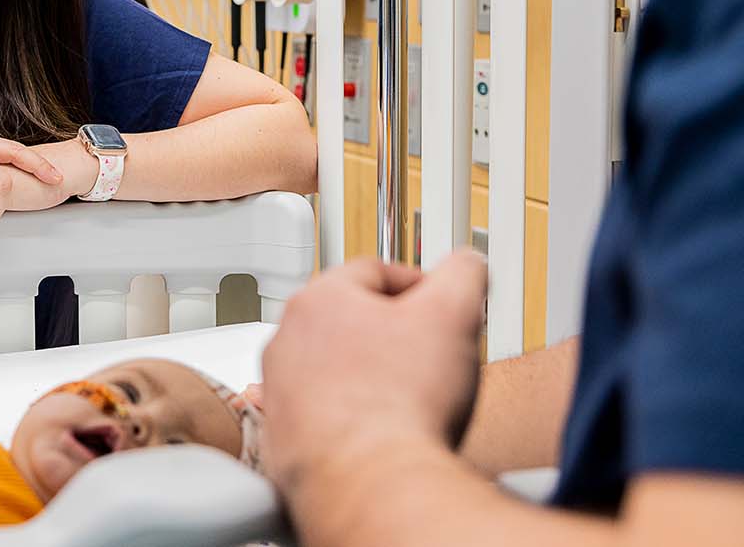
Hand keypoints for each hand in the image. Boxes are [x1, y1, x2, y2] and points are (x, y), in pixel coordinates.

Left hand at [257, 253, 488, 498]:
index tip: (441, 303)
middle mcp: (286, 339)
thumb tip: (465, 264)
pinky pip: (321, 413)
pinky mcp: (281, 434)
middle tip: (428, 352)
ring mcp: (278, 389)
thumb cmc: (403, 401)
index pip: (375, 271)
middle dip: (391, 332)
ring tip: (406, 396)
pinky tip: (378, 427)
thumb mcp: (454, 315)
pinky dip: (349, 416)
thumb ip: (462, 274)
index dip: (419, 285)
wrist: (372, 480)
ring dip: (367, 374)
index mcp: (320, 299)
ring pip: (332, 367)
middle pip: (349, 320)